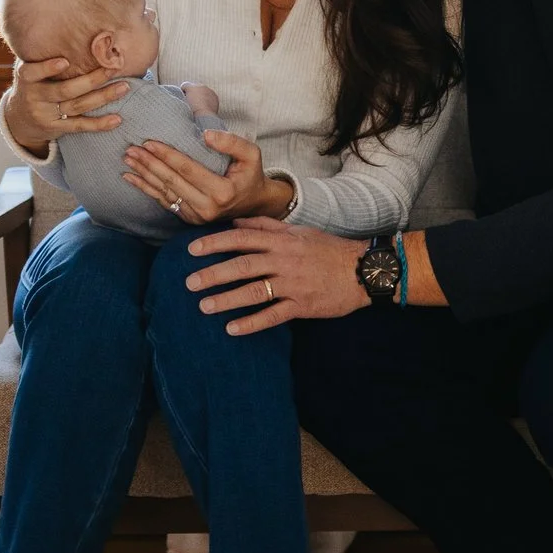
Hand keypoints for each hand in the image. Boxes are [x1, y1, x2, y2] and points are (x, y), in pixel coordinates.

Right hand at [1, 56, 129, 157]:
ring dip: (103, 97)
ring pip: (77, 106)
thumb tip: (75, 29)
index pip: (33, 72)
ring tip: (124, 87)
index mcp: (27, 78)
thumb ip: (44, 54)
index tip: (65, 61)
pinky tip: (117, 119)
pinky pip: (80, 126)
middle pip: (65, 90)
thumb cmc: (34, 83)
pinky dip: (99, 124)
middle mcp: (34, 97)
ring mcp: (45, 114)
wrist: (20, 119)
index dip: (47, 68)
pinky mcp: (56, 129)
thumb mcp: (31, 69)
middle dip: (91, 80)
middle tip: (113, 68)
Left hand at [121, 130, 284, 225]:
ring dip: (143, 175)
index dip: (167, 155)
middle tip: (131, 149)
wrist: (254, 204)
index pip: (188, 169)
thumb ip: (232, 142)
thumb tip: (205, 135)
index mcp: (222, 191)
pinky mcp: (188, 219)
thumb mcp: (252, 154)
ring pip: (164, 192)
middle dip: (149, 164)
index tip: (149, 142)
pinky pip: (163, 202)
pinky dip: (145, 189)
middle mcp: (207, 207)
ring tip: (128, 159)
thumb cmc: (251, 174)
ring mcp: (196, 216)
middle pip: (171, 181)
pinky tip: (130, 178)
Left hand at [186, 218, 371, 336]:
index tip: (192, 250)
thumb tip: (236, 223)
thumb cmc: (329, 249)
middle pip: (242, 266)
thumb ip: (267, 226)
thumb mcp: (299, 231)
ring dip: (226, 299)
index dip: (215, 243)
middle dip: (213, 274)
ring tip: (203, 307)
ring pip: (254, 292)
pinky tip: (232, 329)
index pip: (242, 239)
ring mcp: (293, 285)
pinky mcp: (302, 306)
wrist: (362, 270)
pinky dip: (251, 323)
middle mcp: (284, 261)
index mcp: (282, 241)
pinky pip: (273, 316)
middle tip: (189, 282)